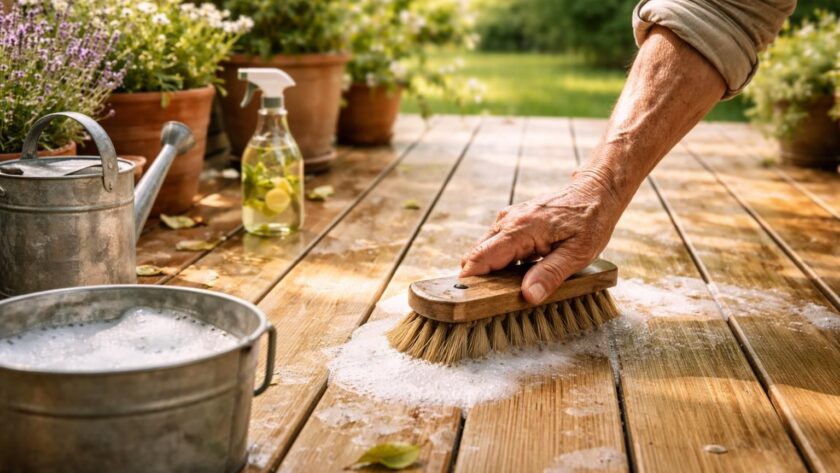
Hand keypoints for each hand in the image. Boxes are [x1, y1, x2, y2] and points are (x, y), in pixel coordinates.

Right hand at [459, 170, 625, 303]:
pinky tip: (515, 275)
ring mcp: (508, 220)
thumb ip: (550, 274)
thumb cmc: (590, 220)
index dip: (469, 280)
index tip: (463, 301)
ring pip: (484, 250)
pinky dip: (498, 261)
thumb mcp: (578, 253)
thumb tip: (528, 295)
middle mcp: (507, 222)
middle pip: (476, 255)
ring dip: (489, 271)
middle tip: (486, 304)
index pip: (480, 257)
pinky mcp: (512, 222)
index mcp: (520, 229)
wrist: (595, 191)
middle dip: (477, 279)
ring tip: (502, 292)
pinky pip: (495, 245)